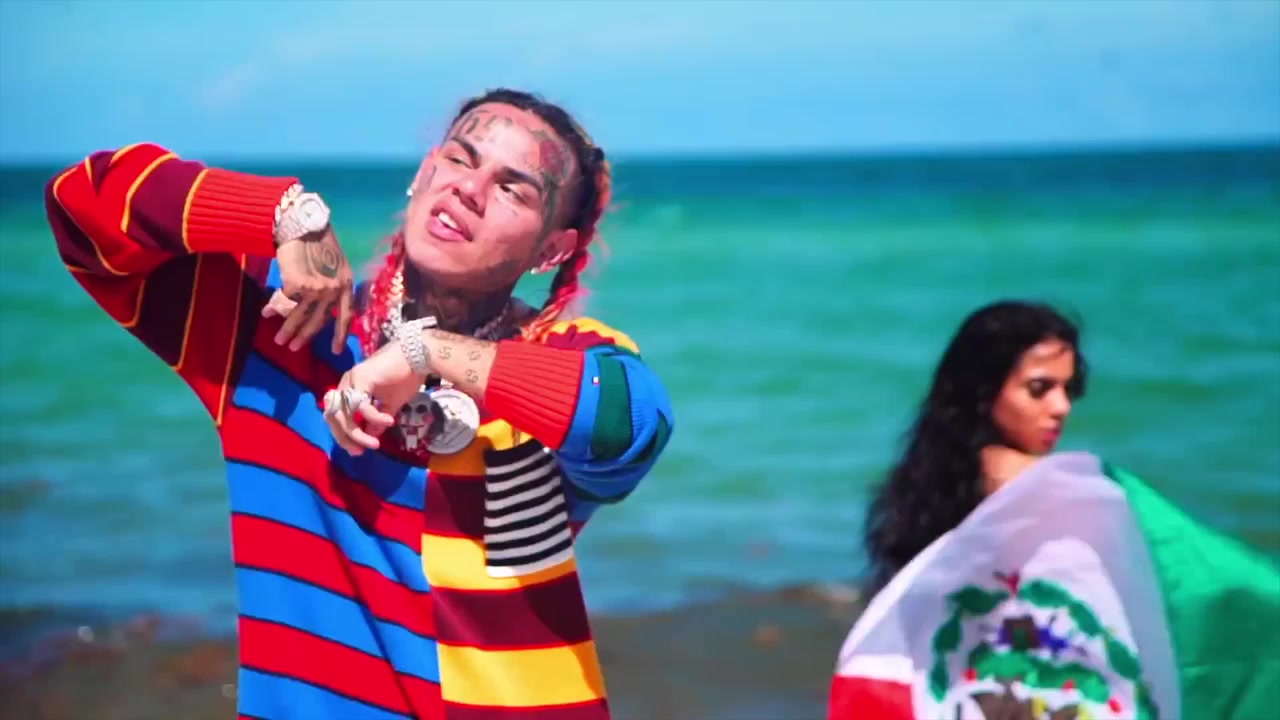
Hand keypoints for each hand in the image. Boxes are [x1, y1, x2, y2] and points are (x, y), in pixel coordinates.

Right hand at [273, 227, 354, 353]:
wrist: (303, 224)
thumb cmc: (318, 242)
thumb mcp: (336, 265)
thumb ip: (333, 285)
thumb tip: (323, 307)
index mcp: (346, 284)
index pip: (346, 315)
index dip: (341, 334)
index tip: (336, 350)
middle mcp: (334, 289)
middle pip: (320, 321)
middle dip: (305, 336)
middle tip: (294, 348)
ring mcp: (316, 288)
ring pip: (299, 315)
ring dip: (287, 329)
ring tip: (279, 340)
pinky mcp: (297, 284)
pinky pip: (283, 301)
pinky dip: (273, 308)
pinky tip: (265, 312)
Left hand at [324, 342, 424, 454]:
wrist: (418, 356)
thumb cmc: (405, 377)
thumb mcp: (390, 405)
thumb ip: (377, 421)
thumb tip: (371, 437)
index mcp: (349, 389)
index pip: (336, 416)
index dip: (343, 436)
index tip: (358, 451)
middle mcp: (345, 383)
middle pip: (334, 417)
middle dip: (346, 438)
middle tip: (360, 451)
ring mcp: (351, 380)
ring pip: (345, 414)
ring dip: (358, 434)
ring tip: (374, 444)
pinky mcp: (361, 378)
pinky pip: (362, 405)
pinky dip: (374, 418)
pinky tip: (388, 422)